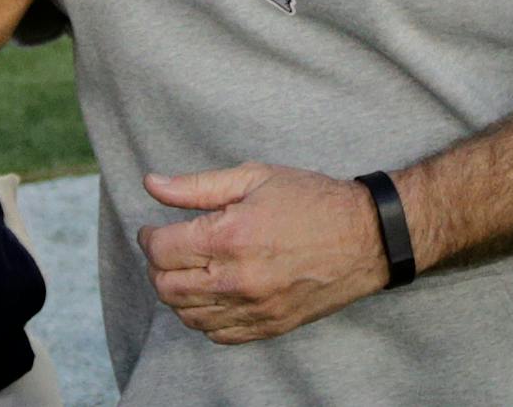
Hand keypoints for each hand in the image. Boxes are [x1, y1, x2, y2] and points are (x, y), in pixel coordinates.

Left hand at [137, 163, 389, 345]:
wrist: (365, 237)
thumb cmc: (311, 200)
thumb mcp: (253, 178)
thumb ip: (197, 186)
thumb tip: (151, 184)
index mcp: (231, 237)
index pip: (162, 251)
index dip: (148, 238)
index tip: (153, 229)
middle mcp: (238, 279)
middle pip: (167, 288)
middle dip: (156, 267)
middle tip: (166, 248)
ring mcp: (254, 309)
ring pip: (188, 316)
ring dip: (176, 294)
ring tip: (187, 269)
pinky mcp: (269, 327)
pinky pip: (218, 335)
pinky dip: (203, 318)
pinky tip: (209, 294)